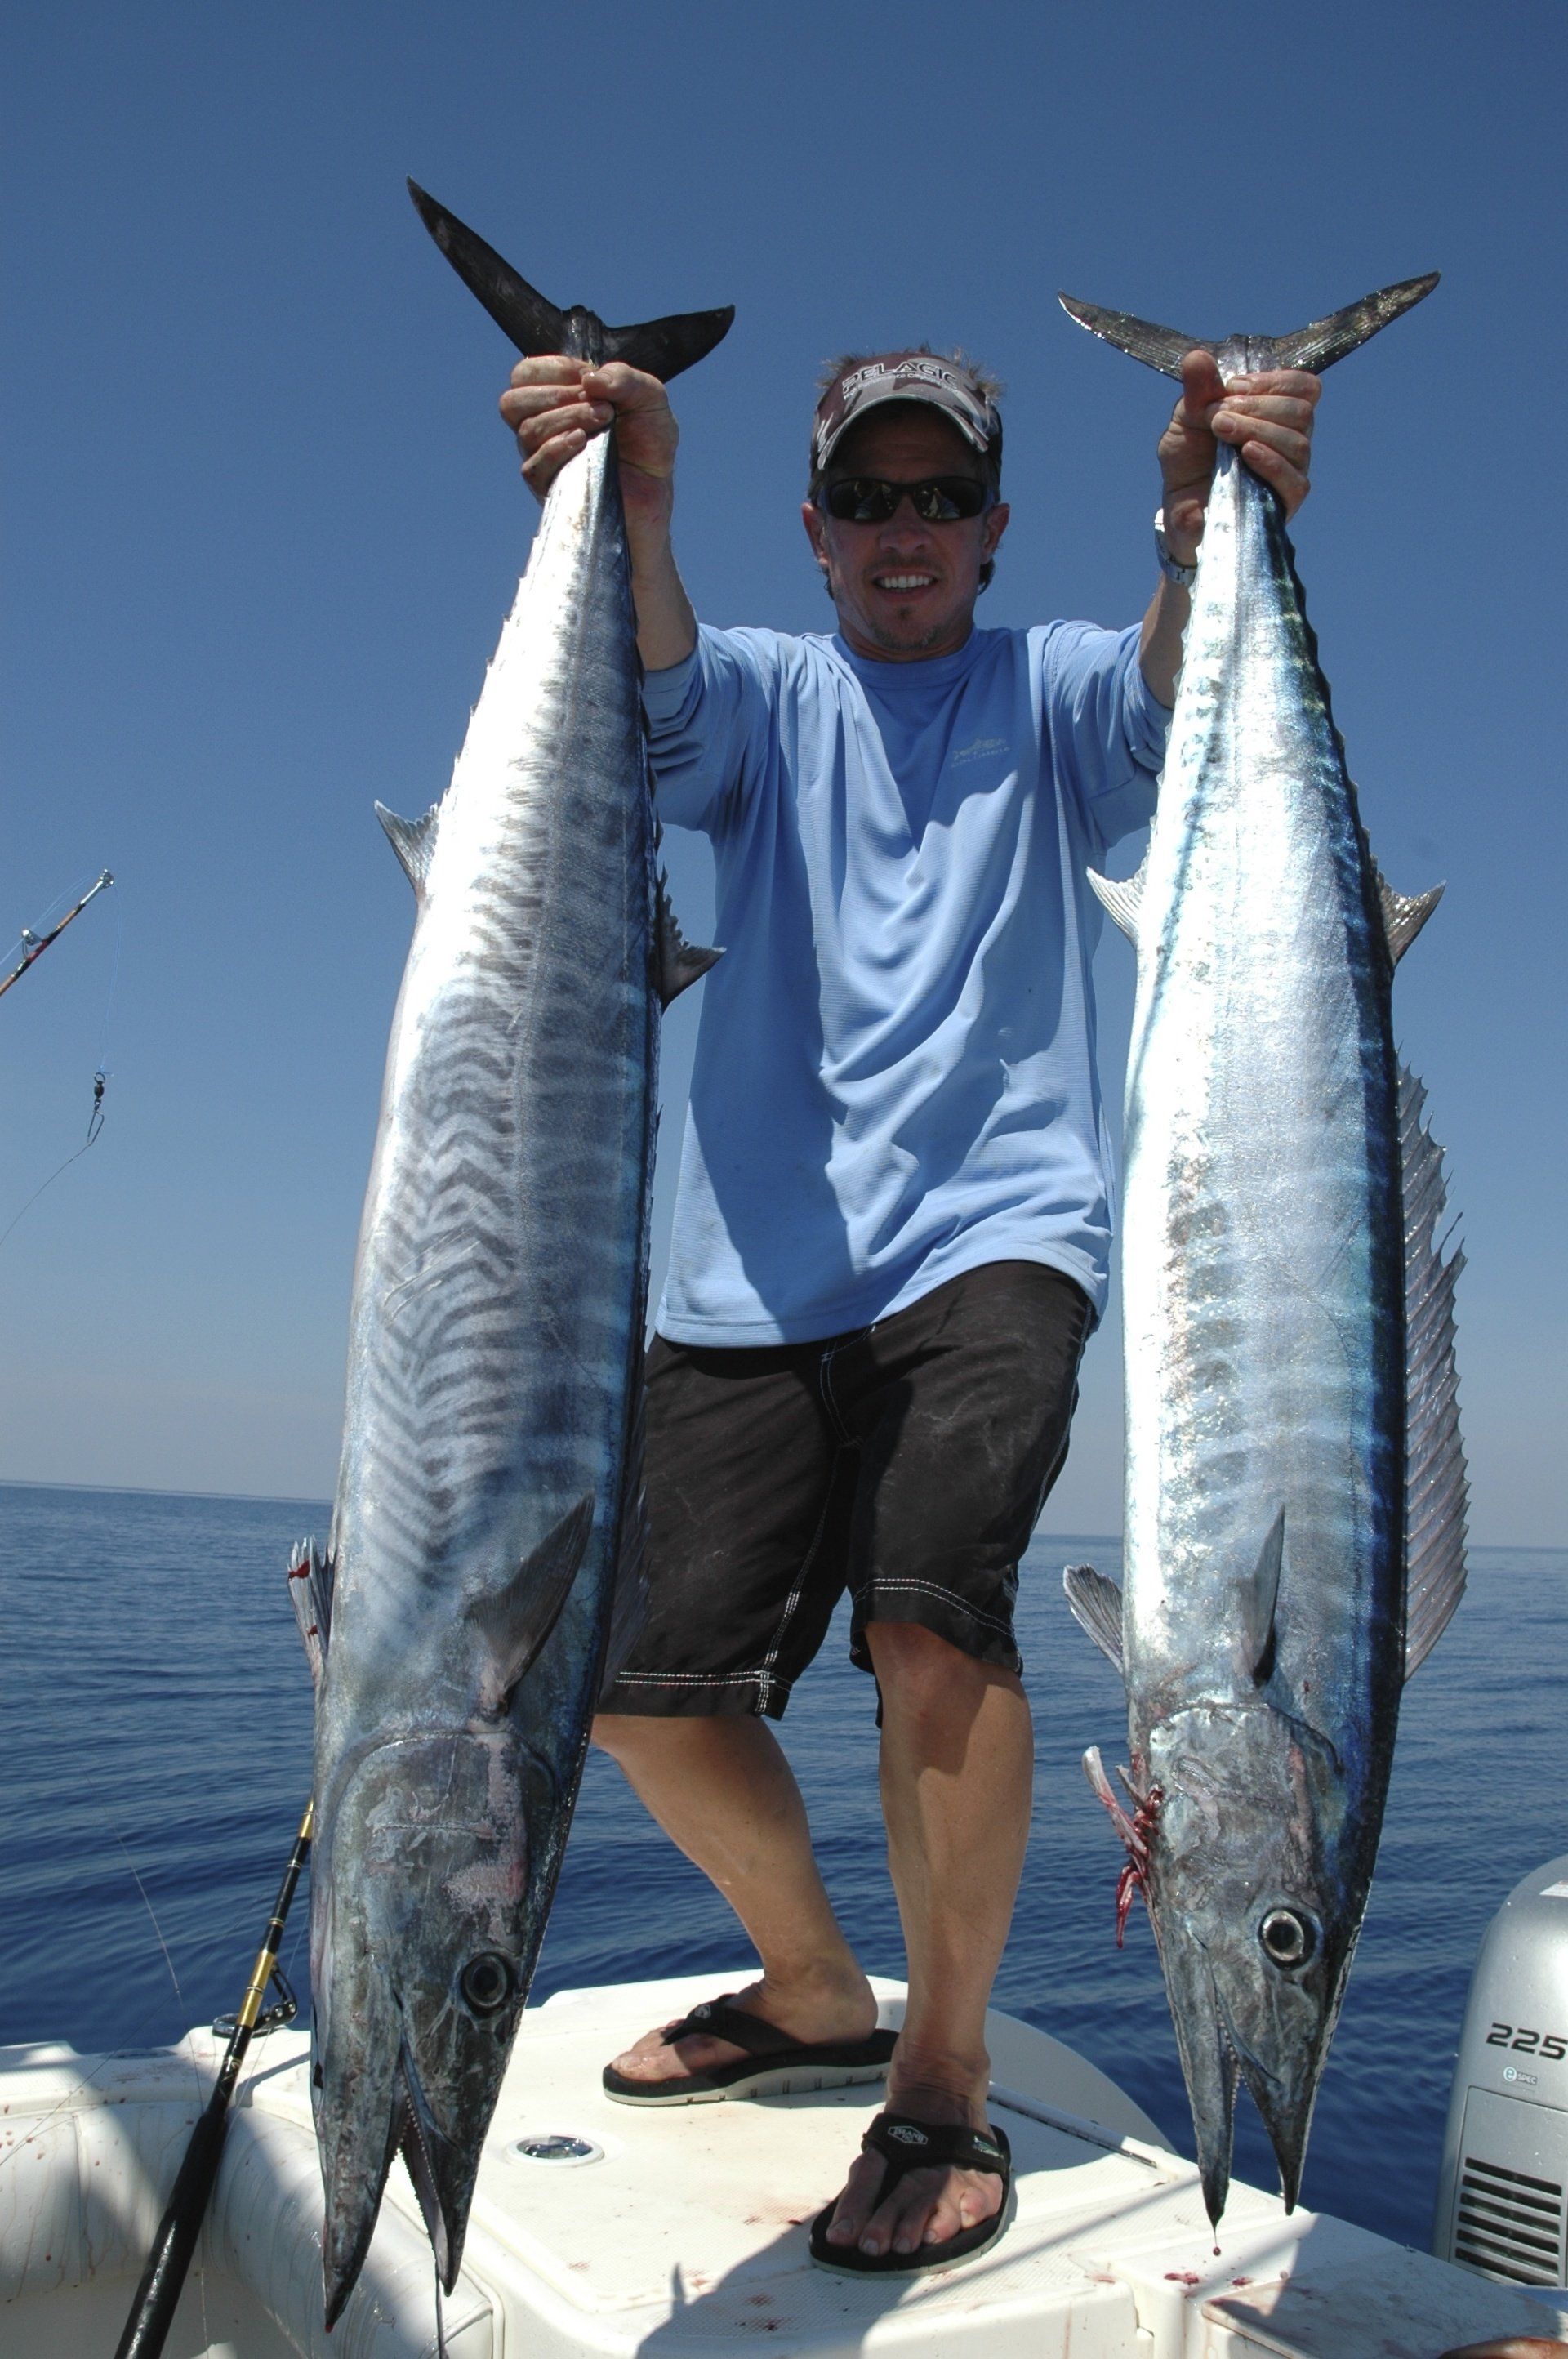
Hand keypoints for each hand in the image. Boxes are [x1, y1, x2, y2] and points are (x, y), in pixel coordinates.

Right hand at [498, 357, 678, 539]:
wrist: (657, 487)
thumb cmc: (648, 439)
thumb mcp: (648, 397)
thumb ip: (624, 378)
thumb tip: (589, 378)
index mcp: (555, 399)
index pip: (525, 375)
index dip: (554, 368)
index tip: (589, 376)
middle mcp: (541, 427)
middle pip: (512, 403)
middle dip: (555, 394)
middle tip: (596, 401)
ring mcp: (541, 459)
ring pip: (528, 431)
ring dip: (567, 416)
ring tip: (604, 419)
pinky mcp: (549, 488)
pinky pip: (535, 465)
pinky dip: (557, 447)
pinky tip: (582, 441)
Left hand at [1156, 351, 1318, 563]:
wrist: (1178, 508)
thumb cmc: (1188, 460)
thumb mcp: (1187, 418)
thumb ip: (1197, 389)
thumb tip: (1197, 357)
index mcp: (1276, 413)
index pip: (1305, 387)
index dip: (1275, 381)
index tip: (1233, 387)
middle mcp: (1291, 439)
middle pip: (1301, 411)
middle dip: (1257, 406)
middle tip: (1218, 417)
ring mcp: (1291, 472)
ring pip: (1298, 442)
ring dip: (1257, 429)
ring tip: (1222, 432)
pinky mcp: (1285, 503)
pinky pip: (1294, 480)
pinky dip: (1271, 461)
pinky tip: (1247, 453)